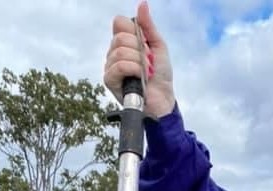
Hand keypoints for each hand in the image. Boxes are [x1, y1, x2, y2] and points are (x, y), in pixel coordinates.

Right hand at [104, 0, 174, 117]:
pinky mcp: (109, 80)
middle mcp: (114, 52)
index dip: (134, 32)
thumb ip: (149, 26)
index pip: (119, 23)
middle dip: (140, 50)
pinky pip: (119, 66)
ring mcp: (110, 66)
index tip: (146, 45)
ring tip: (146, 73)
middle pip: (120, 37)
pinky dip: (134, 70)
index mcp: (124, 42)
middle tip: (149, 63)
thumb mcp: (158, 46)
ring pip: (120, 51)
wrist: (163, 99)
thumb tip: (142, 3)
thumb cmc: (161, 75)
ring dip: (139, 62)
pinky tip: (140, 78)